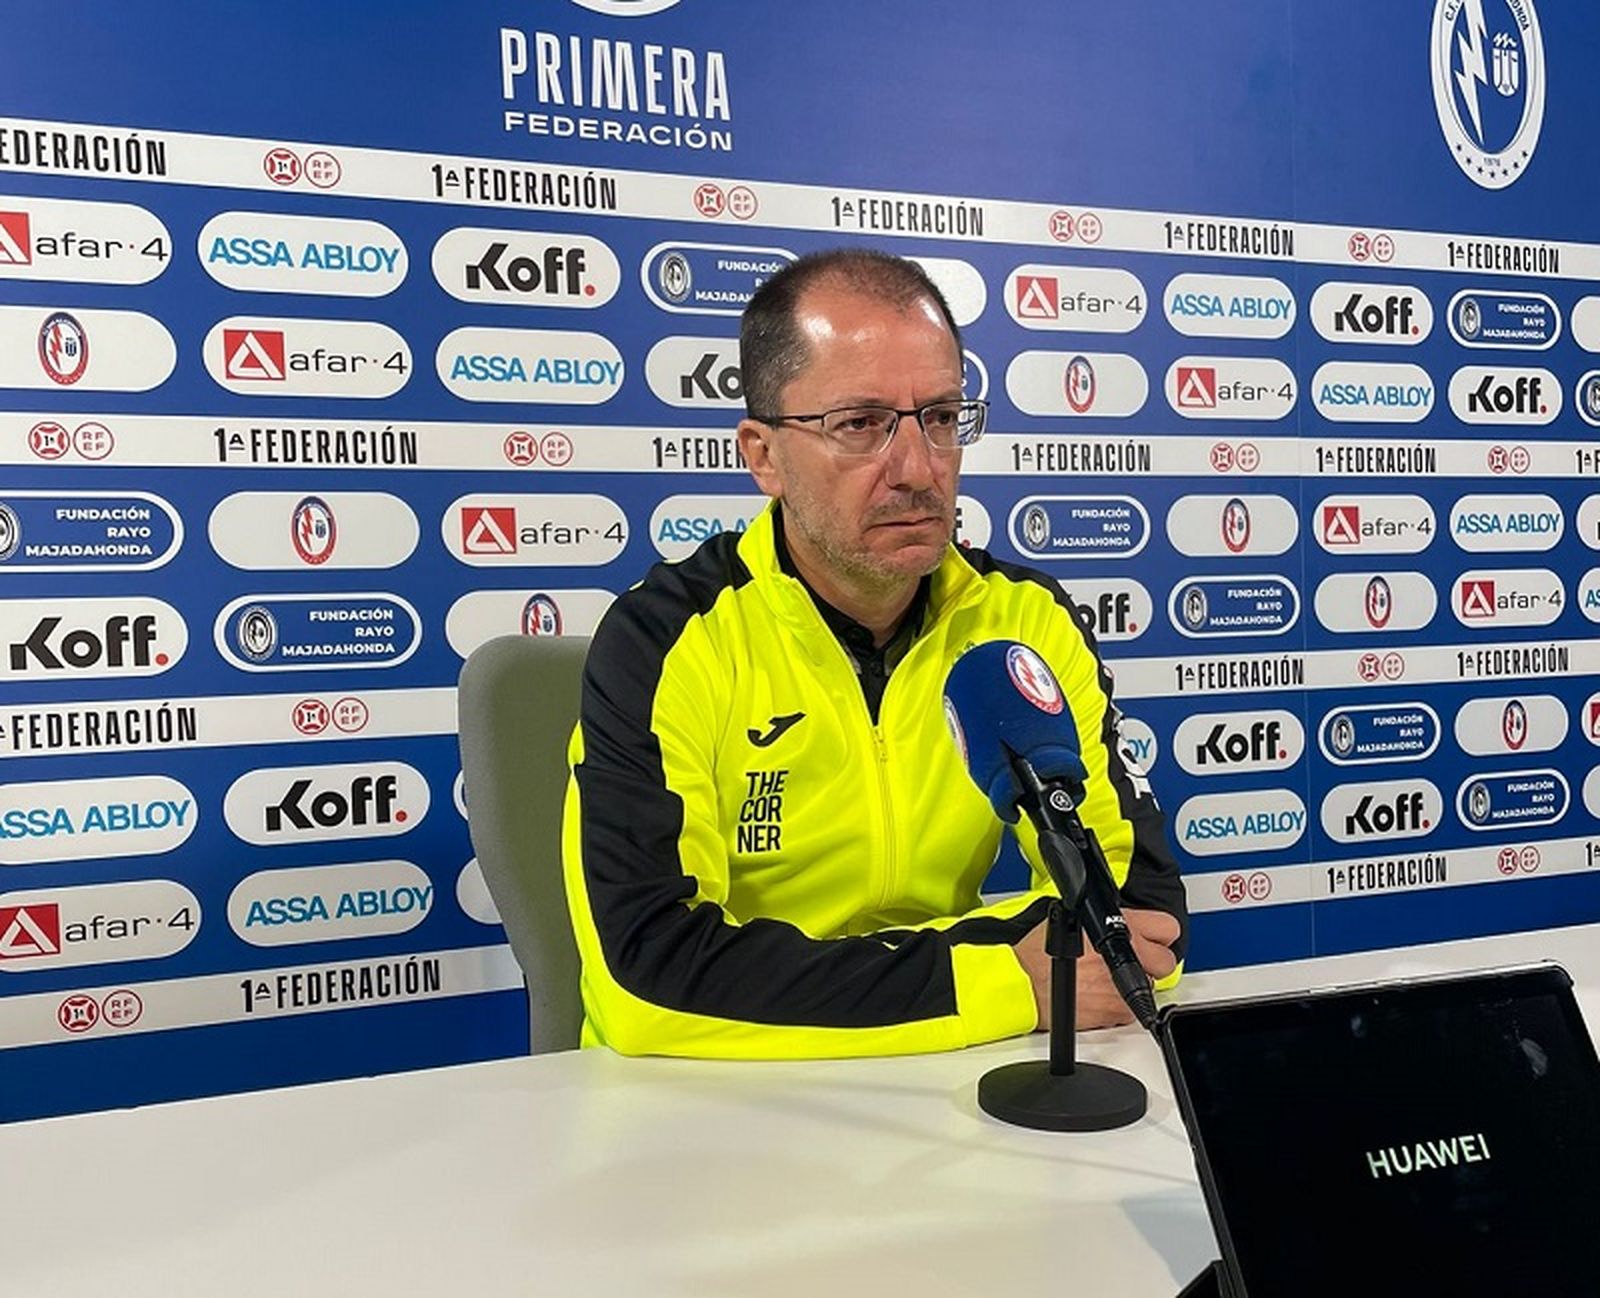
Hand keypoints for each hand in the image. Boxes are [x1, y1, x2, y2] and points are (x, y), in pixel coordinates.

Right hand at [1012, 907, 1179, 1031]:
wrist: (1022, 984)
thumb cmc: (1038, 952)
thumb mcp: (1074, 918)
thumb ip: (1107, 920)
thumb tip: (1126, 924)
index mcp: (1119, 926)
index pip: (1167, 927)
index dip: (1160, 935)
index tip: (1154, 939)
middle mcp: (1125, 955)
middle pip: (1166, 962)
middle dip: (1153, 962)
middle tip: (1137, 961)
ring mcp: (1122, 985)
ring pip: (1151, 987)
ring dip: (1134, 983)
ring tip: (1107, 978)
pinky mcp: (1115, 1012)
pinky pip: (1131, 1009)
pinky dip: (1119, 1004)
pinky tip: (1099, 994)